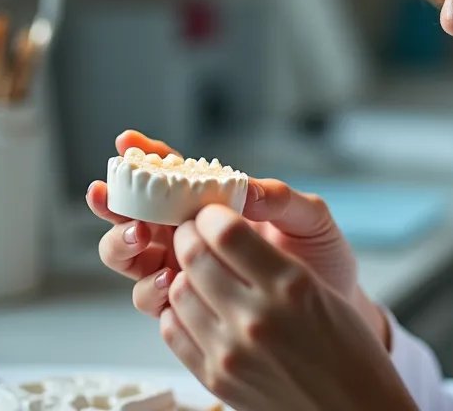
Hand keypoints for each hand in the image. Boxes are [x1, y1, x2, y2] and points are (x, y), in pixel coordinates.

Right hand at [88, 131, 388, 345]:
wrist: (337, 307)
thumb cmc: (322, 256)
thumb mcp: (310, 219)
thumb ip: (279, 199)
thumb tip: (243, 188)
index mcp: (214, 204)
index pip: (170, 175)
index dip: (144, 158)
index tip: (126, 144)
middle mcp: (189, 236)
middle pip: (132, 215)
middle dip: (115, 205)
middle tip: (117, 201)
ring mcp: (184, 272)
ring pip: (130, 256)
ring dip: (123, 245)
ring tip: (140, 238)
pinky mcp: (189, 309)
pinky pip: (152, 299)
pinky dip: (150, 289)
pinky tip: (168, 282)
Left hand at [165, 205, 416, 410]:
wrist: (354, 409)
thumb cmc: (346, 348)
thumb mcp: (318, 288)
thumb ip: (268, 258)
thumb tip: (219, 229)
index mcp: (290, 286)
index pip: (224, 232)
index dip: (210, 214)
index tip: (212, 213)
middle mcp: (257, 318)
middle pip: (194, 256)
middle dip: (188, 236)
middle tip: (194, 233)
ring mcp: (232, 352)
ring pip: (177, 291)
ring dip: (182, 273)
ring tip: (197, 272)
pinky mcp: (216, 378)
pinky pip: (173, 330)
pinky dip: (177, 311)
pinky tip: (196, 306)